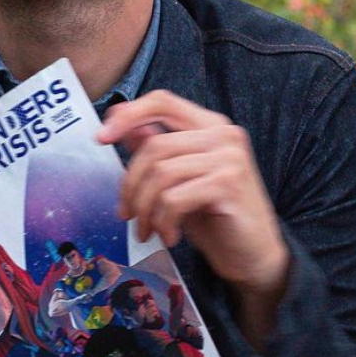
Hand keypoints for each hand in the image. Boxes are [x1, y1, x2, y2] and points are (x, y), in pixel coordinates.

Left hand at [97, 91, 288, 296]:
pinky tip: (169, 235)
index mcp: (209, 125)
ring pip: (160, 173)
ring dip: (145, 209)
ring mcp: (228, 157)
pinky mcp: (229, 184)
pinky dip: (163, 221)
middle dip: (130, 184)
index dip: (128, 114)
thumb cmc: (216, 218)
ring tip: (148, 230)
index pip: (162, 101)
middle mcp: (223, 134)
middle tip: (126, 214)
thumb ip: (157, 152)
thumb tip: (122, 127)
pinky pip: (174, 198)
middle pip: (154, 145)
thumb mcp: (179, 181)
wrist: (253, 255)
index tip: (102, 138)